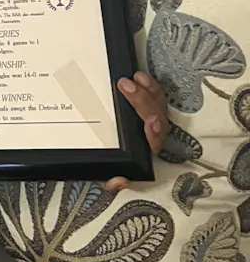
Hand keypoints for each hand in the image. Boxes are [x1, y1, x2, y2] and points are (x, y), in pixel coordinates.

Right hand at [104, 72, 167, 193]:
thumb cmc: (108, 166)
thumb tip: (118, 181)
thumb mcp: (103, 179)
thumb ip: (110, 183)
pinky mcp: (146, 109)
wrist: (111, 160)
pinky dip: (150, 87)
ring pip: (158, 106)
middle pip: (156, 119)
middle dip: (144, 102)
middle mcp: (151, 139)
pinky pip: (154, 97)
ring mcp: (151, 123)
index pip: (154, 143)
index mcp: (144, 155)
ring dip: (149, 91)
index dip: (154, 133)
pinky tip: (140, 77)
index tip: (149, 122)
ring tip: (136, 78)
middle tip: (126, 86)